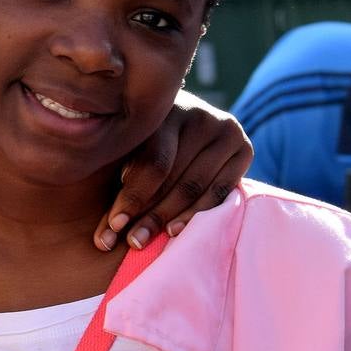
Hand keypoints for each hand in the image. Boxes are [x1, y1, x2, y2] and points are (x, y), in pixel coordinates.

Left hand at [94, 90, 251, 250]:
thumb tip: (107, 230)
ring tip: (145, 240)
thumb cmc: (144, 136)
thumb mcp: (130, 144)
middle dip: (148, 213)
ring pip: (195, 186)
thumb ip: (120, 174)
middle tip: (131, 241)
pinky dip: (196, 213)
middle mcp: (199, 115)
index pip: (154, 162)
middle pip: (173, 177)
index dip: (134, 197)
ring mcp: (225, 130)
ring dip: (168, 218)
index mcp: (164, 109)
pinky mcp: (244, 148)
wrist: (184, 117)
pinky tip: (175, 231)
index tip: (114, 226)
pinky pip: (220, 190)